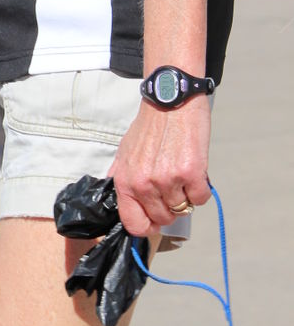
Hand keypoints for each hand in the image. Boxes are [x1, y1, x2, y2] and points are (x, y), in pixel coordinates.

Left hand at [108, 96, 211, 235]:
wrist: (170, 100)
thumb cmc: (150, 125)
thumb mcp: (126, 151)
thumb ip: (123, 177)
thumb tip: (123, 202)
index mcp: (126, 180)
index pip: (133, 224)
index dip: (147, 226)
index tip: (155, 219)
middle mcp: (144, 183)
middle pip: (163, 219)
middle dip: (170, 207)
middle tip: (172, 185)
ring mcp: (167, 179)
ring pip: (183, 209)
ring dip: (186, 194)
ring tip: (181, 171)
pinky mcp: (190, 173)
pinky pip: (201, 198)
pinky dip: (201, 188)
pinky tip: (194, 169)